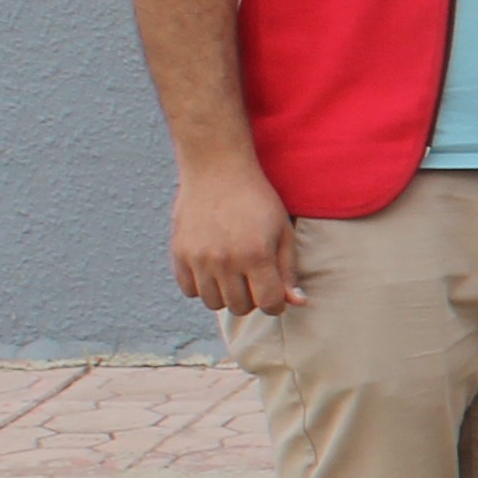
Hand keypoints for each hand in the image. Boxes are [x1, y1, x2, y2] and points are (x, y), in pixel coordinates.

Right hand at [168, 156, 300, 316]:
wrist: (217, 170)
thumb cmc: (256, 200)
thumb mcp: (282, 231)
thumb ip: (289, 270)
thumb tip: (298, 303)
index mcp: (257, 255)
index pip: (269, 304)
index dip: (276, 303)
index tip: (275, 293)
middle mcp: (225, 261)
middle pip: (241, 307)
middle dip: (252, 298)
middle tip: (254, 278)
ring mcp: (198, 258)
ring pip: (214, 303)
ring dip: (227, 294)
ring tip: (233, 274)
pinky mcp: (179, 253)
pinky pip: (189, 290)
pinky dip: (202, 286)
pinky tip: (212, 270)